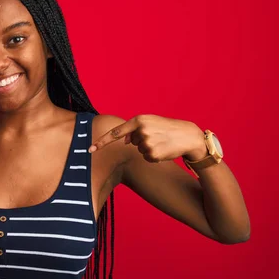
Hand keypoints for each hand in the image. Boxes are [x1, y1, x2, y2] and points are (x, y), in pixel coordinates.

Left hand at [89, 114, 206, 162]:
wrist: (188, 136)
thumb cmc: (167, 128)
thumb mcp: (150, 123)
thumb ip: (134, 129)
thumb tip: (124, 140)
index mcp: (138, 120)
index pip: (116, 133)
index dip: (102, 142)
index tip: (90, 149)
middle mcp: (141, 131)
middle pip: (131, 142)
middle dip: (141, 141)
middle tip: (157, 136)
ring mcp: (146, 143)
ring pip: (139, 151)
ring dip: (148, 149)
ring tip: (162, 142)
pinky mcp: (152, 154)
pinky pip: (146, 158)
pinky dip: (154, 156)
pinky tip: (164, 150)